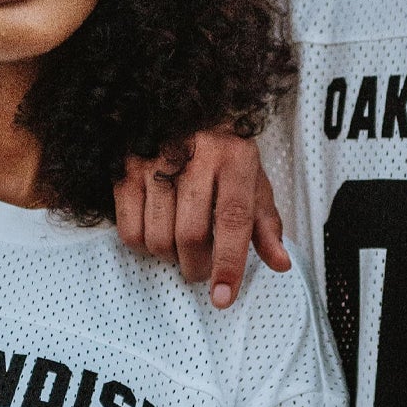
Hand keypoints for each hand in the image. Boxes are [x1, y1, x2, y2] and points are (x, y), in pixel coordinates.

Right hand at [114, 131, 289, 307]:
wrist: (179, 108)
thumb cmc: (224, 154)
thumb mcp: (252, 181)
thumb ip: (265, 224)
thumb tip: (281, 264)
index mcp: (234, 157)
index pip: (233, 219)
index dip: (228, 263)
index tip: (223, 297)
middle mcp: (194, 155)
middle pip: (191, 234)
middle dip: (197, 266)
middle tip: (201, 269)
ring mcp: (154, 161)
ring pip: (158, 237)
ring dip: (170, 258)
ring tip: (180, 249)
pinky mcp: (125, 169)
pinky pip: (130, 231)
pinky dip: (144, 247)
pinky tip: (156, 235)